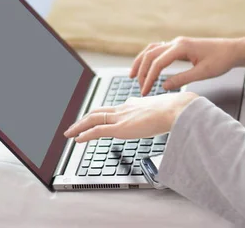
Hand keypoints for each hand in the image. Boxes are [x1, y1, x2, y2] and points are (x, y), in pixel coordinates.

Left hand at [63, 92, 198, 142]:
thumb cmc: (175, 110)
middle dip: (84, 118)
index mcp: (134, 104)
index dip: (102, 113)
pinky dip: (84, 134)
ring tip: (69, 133)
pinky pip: (96, 130)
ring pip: (93, 119)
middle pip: (98, 111)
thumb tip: (164, 119)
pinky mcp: (120, 128)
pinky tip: (77, 140)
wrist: (175, 109)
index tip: (96, 117)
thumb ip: (158, 114)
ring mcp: (121, 117)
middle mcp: (124, 108)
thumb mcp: (164, 111)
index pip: (113, 108)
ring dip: (79, 126)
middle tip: (75, 125)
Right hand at [130, 36, 244, 95]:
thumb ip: (182, 79)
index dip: (149, 78)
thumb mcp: (203, 73)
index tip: (145, 90)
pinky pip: (159, 49)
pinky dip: (150, 58)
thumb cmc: (221, 60)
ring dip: (141, 62)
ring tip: (133, 75)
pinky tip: (147, 67)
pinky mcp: (179, 46)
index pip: (158, 63)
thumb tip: (164, 86)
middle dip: (142, 71)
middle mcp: (176, 42)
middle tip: (140, 88)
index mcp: (181, 47)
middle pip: (151, 55)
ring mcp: (177, 43)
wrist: (232, 50)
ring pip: (152, 50)